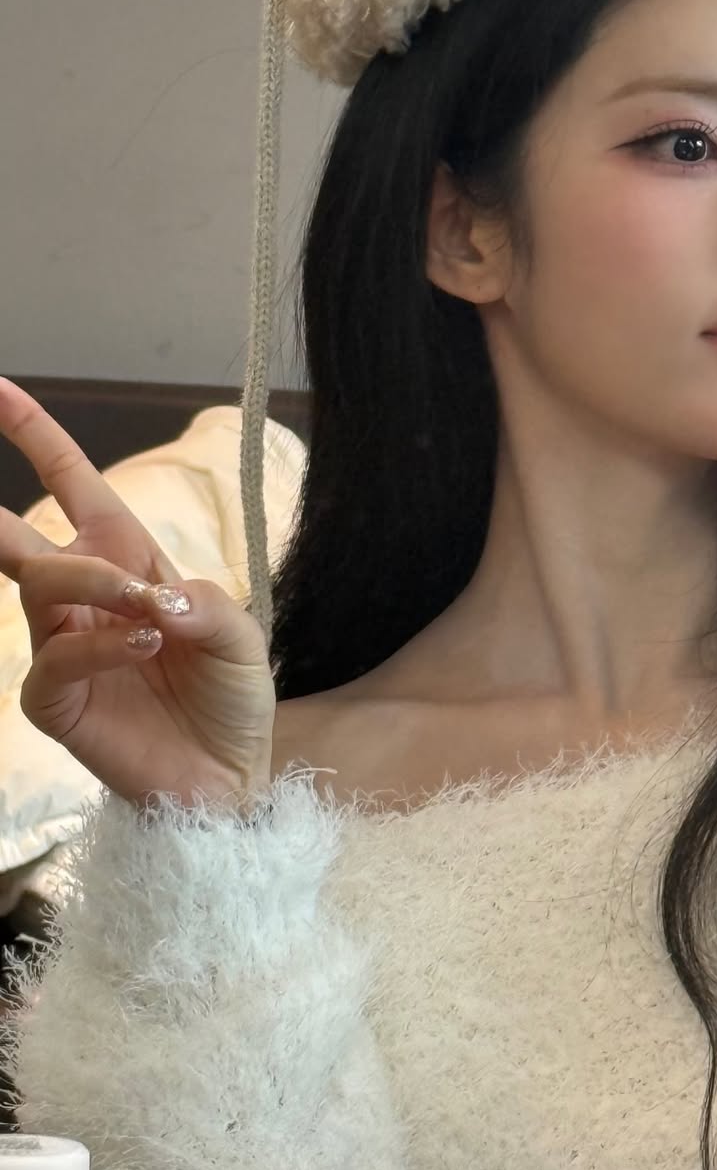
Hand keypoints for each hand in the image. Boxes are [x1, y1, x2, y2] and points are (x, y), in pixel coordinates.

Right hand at [0, 377, 277, 810]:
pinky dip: (99, 645)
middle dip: (1, 520)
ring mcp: (63, 649)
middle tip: (32, 531)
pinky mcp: (55, 702)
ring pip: (42, 587)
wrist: (230, 779)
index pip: (73, 486)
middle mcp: (86, 600)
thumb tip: (150, 594)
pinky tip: (143, 646)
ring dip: (96, 588)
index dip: (37, 437)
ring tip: (150, 611)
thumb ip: (202, 601)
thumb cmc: (232, 700)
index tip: (1, 391)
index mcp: (128, 563)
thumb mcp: (240, 635)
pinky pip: (54, 656)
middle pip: (22, 542)